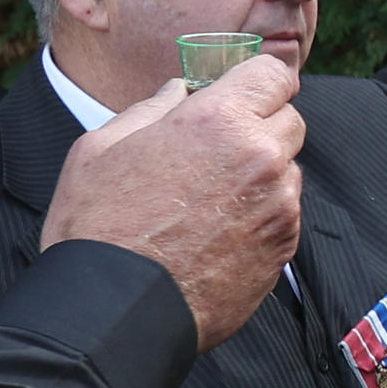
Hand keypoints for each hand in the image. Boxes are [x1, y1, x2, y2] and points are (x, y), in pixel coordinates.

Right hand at [40, 66, 304, 345]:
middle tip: (215, 149)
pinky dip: (263, 215)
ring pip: (289, 170)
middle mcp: (259, 158)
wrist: (112, 312)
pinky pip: (286, 214)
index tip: (241, 94)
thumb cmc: (97, 229)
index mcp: (217, 121)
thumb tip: (178, 91)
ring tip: (210, 199)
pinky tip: (219, 232)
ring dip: (263, 174)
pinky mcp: (282, 249)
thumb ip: (148, 110)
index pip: (274, 74)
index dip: (258, 82)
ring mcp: (277, 206)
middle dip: (259, 125)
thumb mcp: (100, 150)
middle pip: (289, 120)